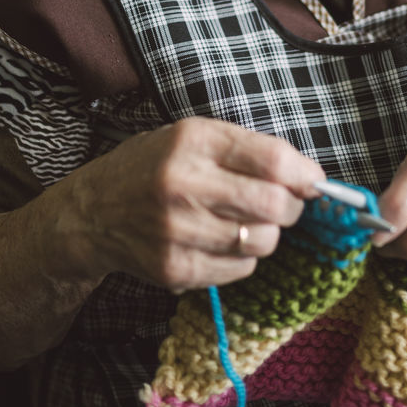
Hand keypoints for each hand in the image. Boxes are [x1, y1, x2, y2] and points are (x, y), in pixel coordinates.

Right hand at [58, 117, 323, 292]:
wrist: (92, 212)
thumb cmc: (153, 167)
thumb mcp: (192, 137)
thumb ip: (246, 150)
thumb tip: (308, 177)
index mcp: (193, 141)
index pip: (272, 159)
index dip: (305, 173)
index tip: (313, 180)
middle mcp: (183, 184)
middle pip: (274, 205)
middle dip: (291, 207)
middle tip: (282, 204)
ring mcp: (177, 231)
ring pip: (263, 241)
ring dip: (267, 234)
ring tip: (245, 222)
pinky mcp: (175, 269)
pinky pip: (241, 269)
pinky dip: (244, 258)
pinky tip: (221, 241)